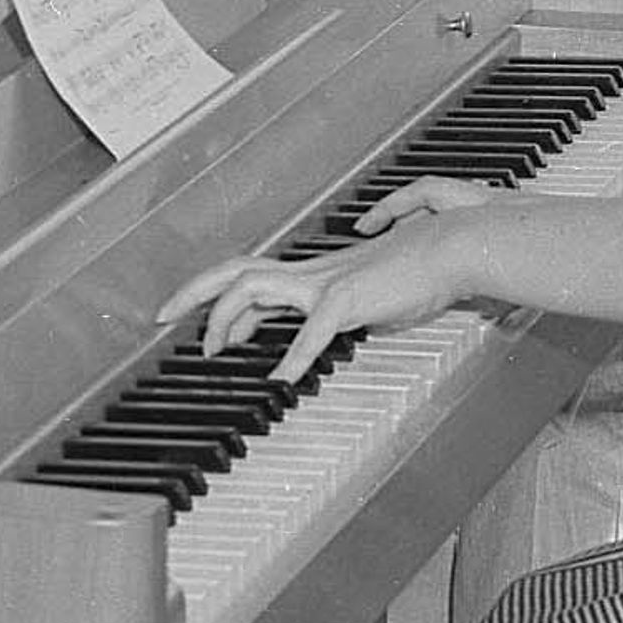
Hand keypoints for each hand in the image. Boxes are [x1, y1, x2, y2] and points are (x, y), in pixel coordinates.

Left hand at [164, 179, 501, 383]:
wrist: (462, 244)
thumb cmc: (434, 260)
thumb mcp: (387, 293)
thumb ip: (363, 305)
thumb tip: (356, 316)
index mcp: (322, 272)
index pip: (255, 278)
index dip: (221, 299)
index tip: (201, 322)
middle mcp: (315, 272)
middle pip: (235, 272)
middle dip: (192, 293)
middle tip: (160, 316)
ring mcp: (328, 282)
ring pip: (252, 288)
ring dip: (224, 319)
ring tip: (213, 350)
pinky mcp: (348, 297)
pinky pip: (311, 328)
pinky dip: (294, 354)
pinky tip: (281, 377)